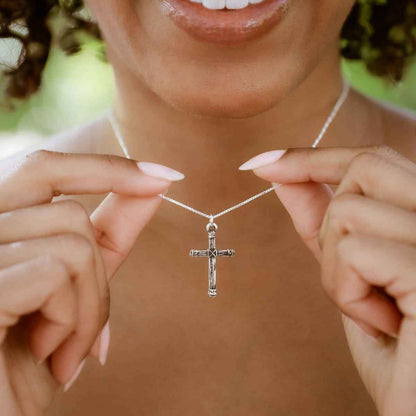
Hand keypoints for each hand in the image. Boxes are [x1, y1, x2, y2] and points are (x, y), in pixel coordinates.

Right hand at [0, 150, 182, 414]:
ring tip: (65, 348)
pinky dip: (73, 320)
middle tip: (91, 325)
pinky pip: (57, 272)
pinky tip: (49, 356)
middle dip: (99, 269)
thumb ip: (108, 234)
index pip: (45, 169)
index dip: (107, 168)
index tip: (165, 175)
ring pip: (74, 243)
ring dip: (89, 306)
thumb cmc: (28, 361)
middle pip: (68, 212)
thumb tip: (153, 187)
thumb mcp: (76, 288)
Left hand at [241, 145, 415, 415]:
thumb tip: (282, 175)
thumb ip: (322, 220)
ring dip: (338, 269)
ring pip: (350, 211)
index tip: (262, 163)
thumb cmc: (395, 348)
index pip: (374, 160)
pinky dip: (347, 291)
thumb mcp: (351, 273)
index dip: (312, 156)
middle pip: (365, 169)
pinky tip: (382, 323)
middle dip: (332, 221)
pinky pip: (354, 251)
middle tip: (353, 276)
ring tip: (375, 310)